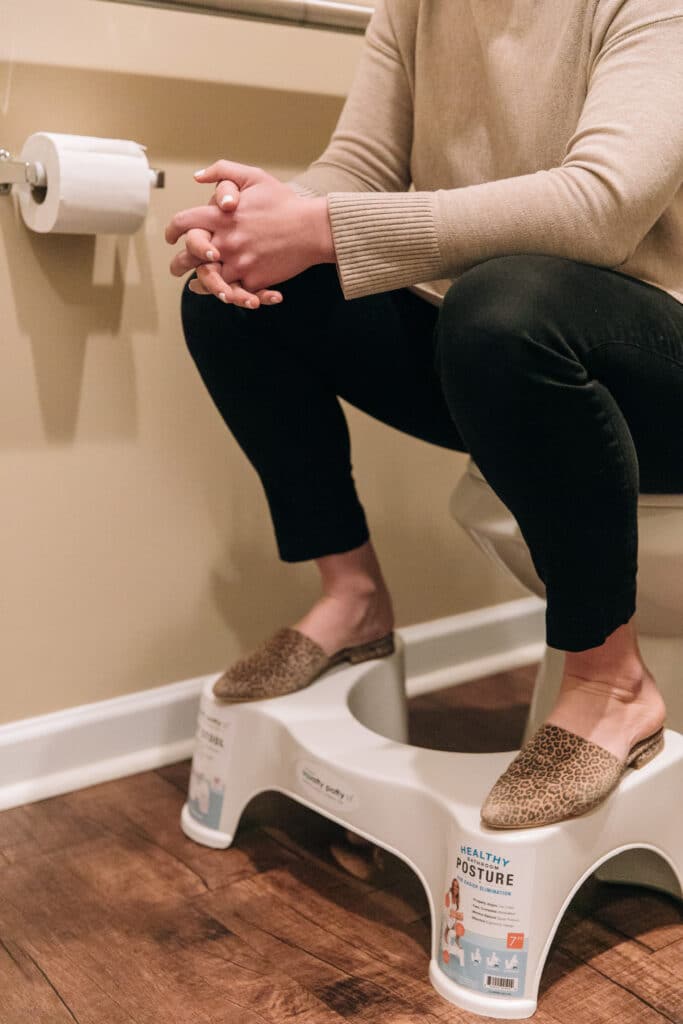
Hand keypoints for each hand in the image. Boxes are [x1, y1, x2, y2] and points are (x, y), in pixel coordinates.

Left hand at [165, 160, 334, 300]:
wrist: (312, 229)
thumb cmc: (284, 202)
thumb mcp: (253, 177)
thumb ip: (222, 172)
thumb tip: (198, 177)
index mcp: (220, 216)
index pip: (183, 223)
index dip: (171, 230)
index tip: (170, 236)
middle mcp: (224, 242)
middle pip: (188, 257)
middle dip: (178, 263)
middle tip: (176, 266)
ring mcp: (238, 263)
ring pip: (207, 279)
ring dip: (198, 283)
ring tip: (194, 284)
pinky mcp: (253, 280)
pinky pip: (233, 291)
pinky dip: (227, 293)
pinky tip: (221, 292)